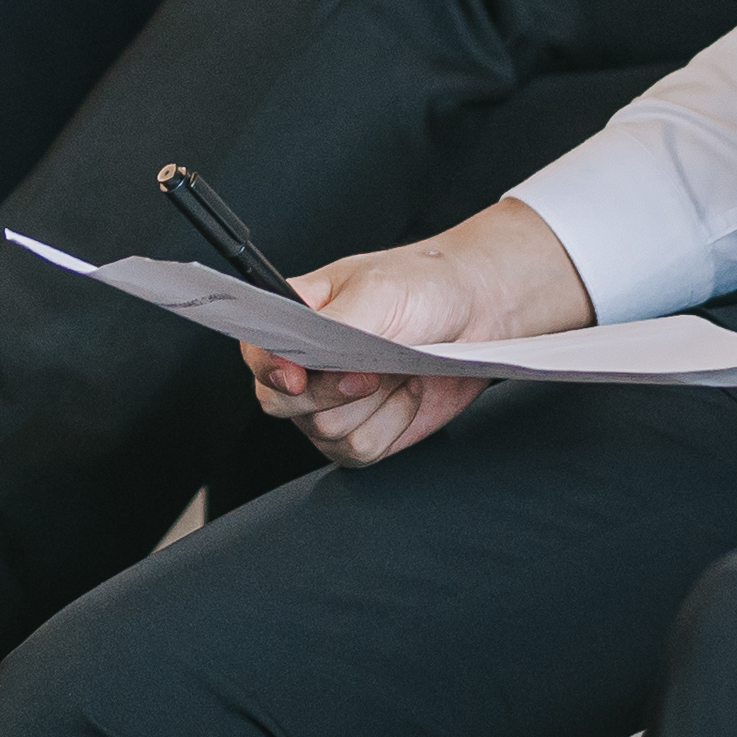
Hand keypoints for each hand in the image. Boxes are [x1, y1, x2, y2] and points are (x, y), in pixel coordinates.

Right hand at [243, 206, 591, 466]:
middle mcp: (305, 366)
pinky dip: (392, 424)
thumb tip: (293, 359)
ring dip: (371, 406)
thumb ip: (332, 325)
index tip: (295, 376)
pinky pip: (360, 450)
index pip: (256, 351)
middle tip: (370, 369)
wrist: (480, 312)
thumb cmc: (426, 287)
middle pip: (280, 404)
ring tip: (397, 368)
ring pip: (324, 432)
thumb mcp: (378, 292)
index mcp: (296, 319)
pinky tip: (409, 392)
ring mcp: (331, 404)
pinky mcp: (364, 432)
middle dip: (331, 393)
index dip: (268, 369)